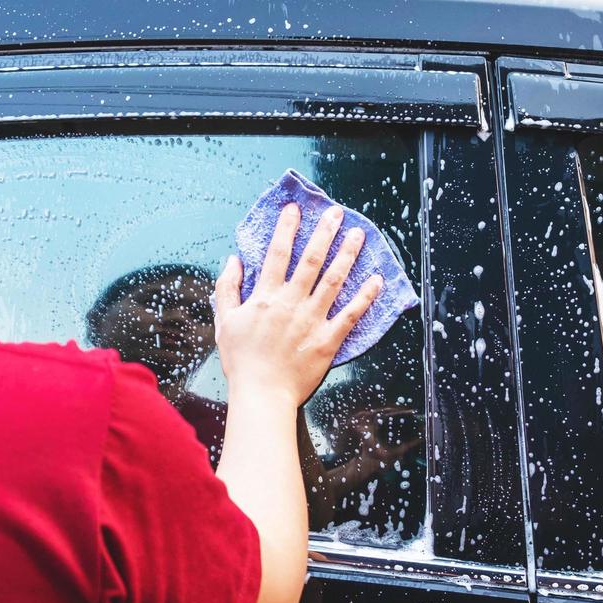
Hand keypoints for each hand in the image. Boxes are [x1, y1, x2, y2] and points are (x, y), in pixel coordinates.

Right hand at [214, 203, 382, 407]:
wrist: (262, 393)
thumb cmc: (242, 361)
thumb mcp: (225, 321)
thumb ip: (228, 288)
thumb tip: (233, 261)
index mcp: (266, 296)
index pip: (278, 254)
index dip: (287, 229)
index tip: (294, 210)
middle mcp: (291, 302)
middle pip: (311, 260)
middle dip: (324, 233)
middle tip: (336, 213)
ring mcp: (312, 319)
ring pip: (334, 280)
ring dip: (347, 255)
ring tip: (359, 235)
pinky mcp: (328, 339)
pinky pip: (351, 314)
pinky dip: (365, 296)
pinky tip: (376, 280)